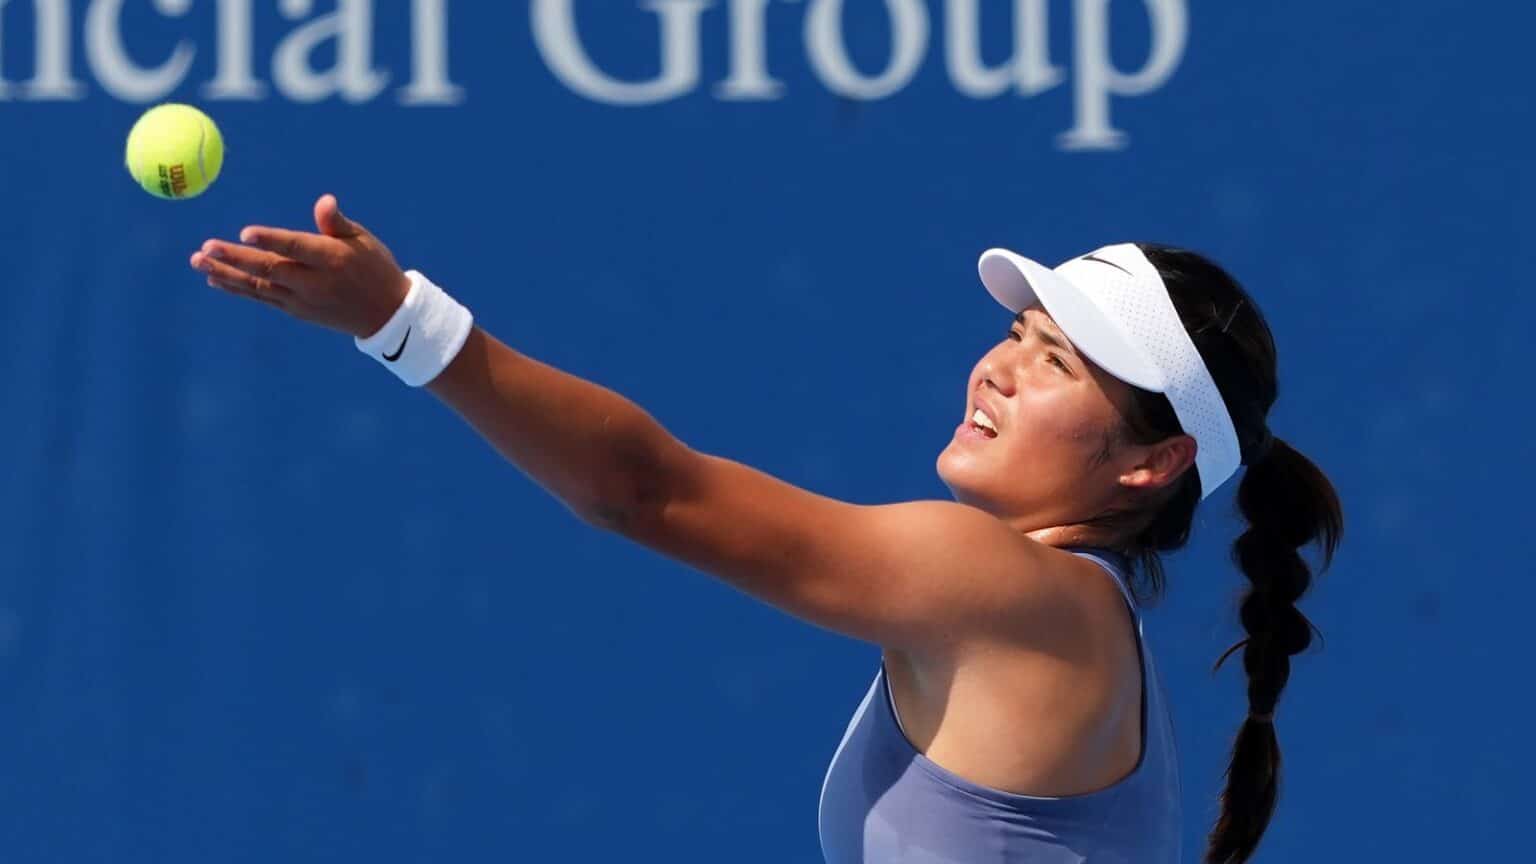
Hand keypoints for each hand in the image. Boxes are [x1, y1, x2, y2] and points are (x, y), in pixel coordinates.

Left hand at [190, 194, 413, 337]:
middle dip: (234, 258)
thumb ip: (337, 222)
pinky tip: (216, 278)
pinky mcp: (296, 311)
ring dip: (226, 273)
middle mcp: (314, 282)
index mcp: (332, 259)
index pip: (296, 247)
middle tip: (205, 247)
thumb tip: (324, 201)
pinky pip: (262, 298)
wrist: (386, 315)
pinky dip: (238, 289)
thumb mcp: (364, 240)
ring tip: (198, 261)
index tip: (245, 232)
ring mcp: (303, 300)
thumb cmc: (374, 267)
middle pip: (269, 269)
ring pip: (258, 286)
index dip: (270, 240)